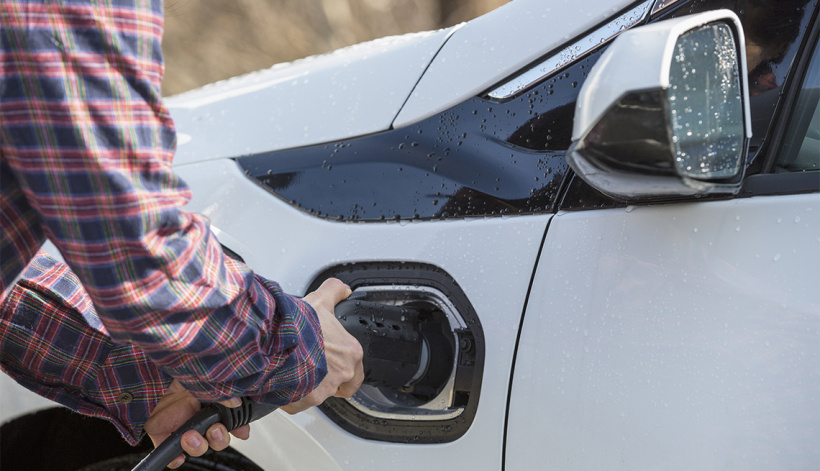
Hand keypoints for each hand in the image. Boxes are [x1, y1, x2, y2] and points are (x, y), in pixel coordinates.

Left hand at [144, 380, 249, 468]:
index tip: (242, 432)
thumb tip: (236, 402)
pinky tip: (178, 455)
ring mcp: (180, 423)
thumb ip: (219, 390)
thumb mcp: (201, 377)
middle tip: (214, 431)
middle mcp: (197, 412)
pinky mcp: (161, 433)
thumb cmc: (171, 369)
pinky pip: (172, 452)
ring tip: (190, 437)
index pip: (229, 416)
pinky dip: (176, 458)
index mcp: (209, 398)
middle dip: (219, 438)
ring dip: (199, 446)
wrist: (141, 374)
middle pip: (216, 435)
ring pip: (198, 445)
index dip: (238, 426)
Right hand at [281, 278, 363, 413]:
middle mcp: (341, 373)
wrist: (276, 338)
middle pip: (338, 386)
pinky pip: (297, 403)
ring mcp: (324, 389)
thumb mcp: (321, 300)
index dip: (343, 369)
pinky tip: (281, 380)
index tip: (330, 364)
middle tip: (310, 370)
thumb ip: (335, 292)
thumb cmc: (300, 323)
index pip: (356, 372)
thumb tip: (342, 289)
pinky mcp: (304, 399)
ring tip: (292, 371)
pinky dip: (289, 396)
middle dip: (325, 381)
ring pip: (317, 395)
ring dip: (306, 387)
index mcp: (350, 353)